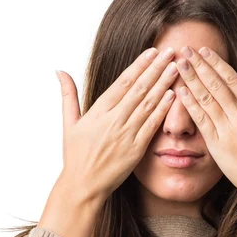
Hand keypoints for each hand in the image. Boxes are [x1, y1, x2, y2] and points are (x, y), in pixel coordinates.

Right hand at [57, 46, 178, 200]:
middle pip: (139, 88)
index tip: (152, 52)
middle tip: (171, 52)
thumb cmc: (76, 156)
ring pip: (148, 104)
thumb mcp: (69, 123)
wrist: (83, 185)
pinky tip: (173, 96)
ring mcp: (126, 134)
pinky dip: (162, 110)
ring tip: (177, 68)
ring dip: (164, 84)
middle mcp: (113, 120)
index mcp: (98, 111)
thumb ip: (68, 95)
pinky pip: (152, 125)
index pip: (123, 82)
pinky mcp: (136, 149)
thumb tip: (60, 71)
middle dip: (157, 68)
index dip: (139, 65)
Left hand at [175, 45, 236, 207]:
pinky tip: (180, 91)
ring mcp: (228, 128)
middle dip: (199, 65)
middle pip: (216, 84)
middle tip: (185, 49)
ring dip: (191, 79)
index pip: (232, 79)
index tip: (204, 51)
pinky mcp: (217, 143)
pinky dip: (190, 104)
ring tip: (179, 64)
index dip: (216, 63)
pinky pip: (201, 120)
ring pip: (206, 98)